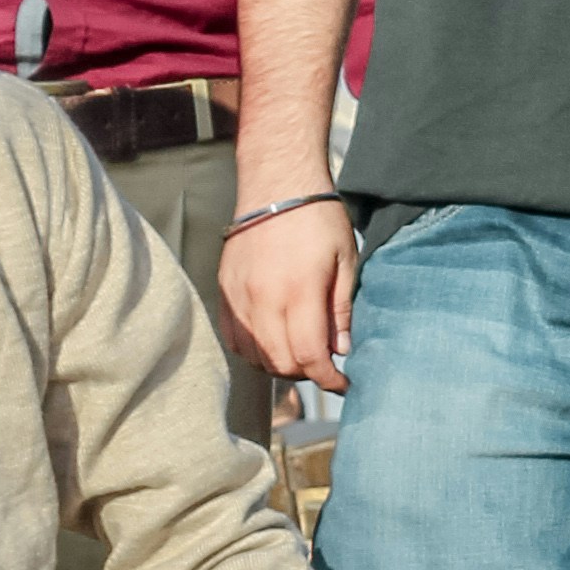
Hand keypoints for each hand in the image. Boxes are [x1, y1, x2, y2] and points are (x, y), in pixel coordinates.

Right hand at [221, 192, 356, 391]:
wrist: (276, 185)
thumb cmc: (318, 220)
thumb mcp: (345, 262)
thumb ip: (341, 311)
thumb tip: (340, 350)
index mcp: (298, 292)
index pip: (309, 356)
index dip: (328, 380)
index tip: (342, 385)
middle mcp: (262, 299)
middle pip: (280, 362)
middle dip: (306, 373)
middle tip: (325, 365)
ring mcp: (239, 296)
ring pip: (255, 356)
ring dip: (280, 364)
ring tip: (301, 353)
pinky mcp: (224, 290)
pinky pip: (233, 339)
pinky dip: (253, 351)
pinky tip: (272, 342)